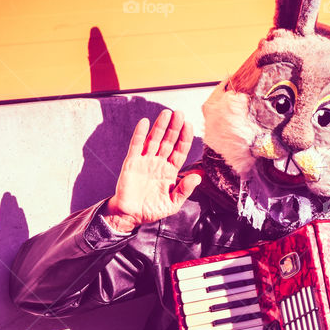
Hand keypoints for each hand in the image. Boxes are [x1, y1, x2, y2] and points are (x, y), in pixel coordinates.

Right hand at [102, 109, 201, 231]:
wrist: (130, 215)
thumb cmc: (152, 210)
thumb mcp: (172, 203)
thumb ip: (185, 190)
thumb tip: (199, 177)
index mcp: (170, 171)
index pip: (180, 151)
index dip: (185, 138)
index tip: (189, 125)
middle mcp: (159, 163)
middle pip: (168, 142)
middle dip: (174, 128)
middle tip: (180, 113)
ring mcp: (145, 161)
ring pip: (154, 140)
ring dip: (160, 127)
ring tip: (166, 113)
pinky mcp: (131, 163)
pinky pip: (136, 145)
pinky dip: (139, 134)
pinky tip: (144, 123)